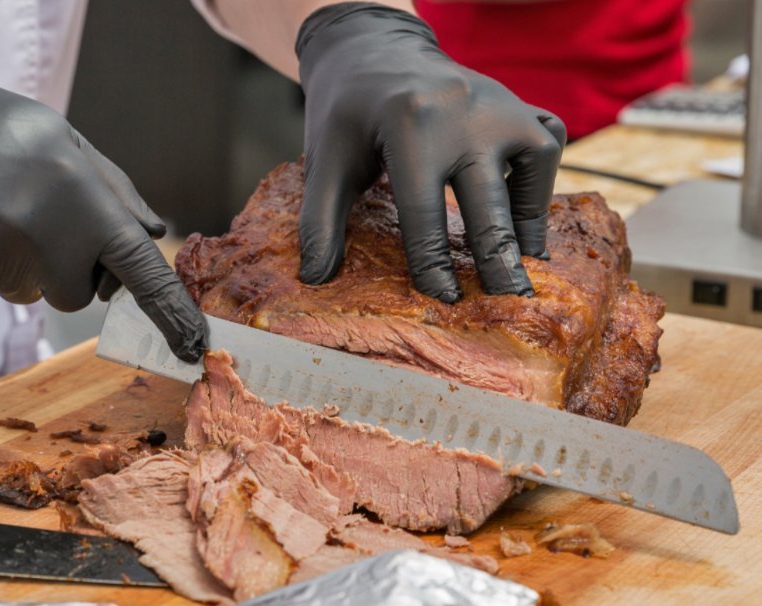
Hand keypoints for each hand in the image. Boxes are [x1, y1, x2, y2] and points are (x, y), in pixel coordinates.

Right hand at [0, 40, 206, 361]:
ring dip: (23, 267)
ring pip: (32, 294)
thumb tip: (155, 235)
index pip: (141, 270)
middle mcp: (45, 236)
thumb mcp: (67, 141)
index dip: (171, 312)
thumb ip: (116, 192)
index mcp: (83, 201)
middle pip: (78, 296)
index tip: (194, 347)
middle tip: (38, 220)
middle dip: (68, 271)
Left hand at [295, 3, 566, 301]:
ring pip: (534, 168)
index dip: (434, 265)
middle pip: (490, 202)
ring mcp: (500, 104)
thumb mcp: (325, 159)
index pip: (425, 214)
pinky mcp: (519, 103)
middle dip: (498, 259)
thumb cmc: (348, 112)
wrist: (375, 50)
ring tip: (523, 265)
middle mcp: (464, 113)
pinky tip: (525, 218)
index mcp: (411, 126)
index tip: (445, 301)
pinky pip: (548, 143)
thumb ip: (319, 219)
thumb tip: (315, 277)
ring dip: (530, 222)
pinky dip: (542, 182)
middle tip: (508, 302)